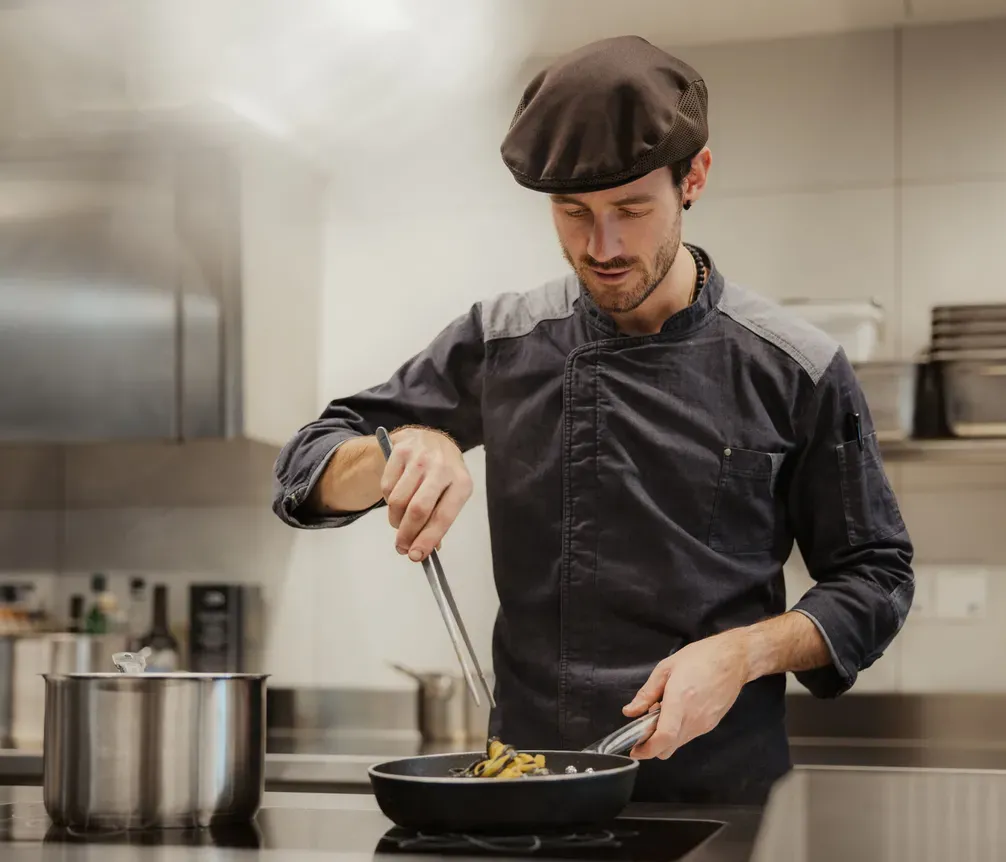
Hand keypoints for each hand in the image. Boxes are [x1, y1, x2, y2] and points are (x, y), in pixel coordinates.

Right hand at [380, 426, 472, 561]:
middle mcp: (443, 467)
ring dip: (396, 520)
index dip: (428, 539)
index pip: (443, 517)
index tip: (416, 556)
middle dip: (407, 534)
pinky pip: (387, 487)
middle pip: (418, 509)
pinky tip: (396, 499)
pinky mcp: (400, 451)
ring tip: (399, 522)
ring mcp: (421, 457)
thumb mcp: (451, 494)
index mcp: (462, 482)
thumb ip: (440, 520)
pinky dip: (388, 501)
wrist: (430, 439)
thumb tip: (426, 550)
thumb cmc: (443, 474)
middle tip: (401, 547)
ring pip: (399, 500)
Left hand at [621, 631, 750, 760]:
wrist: (734, 659)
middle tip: (644, 726)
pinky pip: (689, 736)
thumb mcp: (665, 668)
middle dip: (652, 745)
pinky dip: (677, 731)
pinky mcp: (711, 725)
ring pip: (678, 743)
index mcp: (680, 701)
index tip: (634, 749)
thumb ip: (646, 693)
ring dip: (665, 737)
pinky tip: (677, 711)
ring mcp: (704, 724)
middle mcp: (694, 719)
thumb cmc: (700, 658)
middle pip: (668, 748)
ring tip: (662, 712)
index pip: (663, 738)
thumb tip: (630, 711)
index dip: (646, 749)